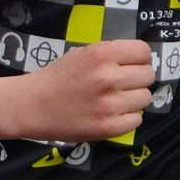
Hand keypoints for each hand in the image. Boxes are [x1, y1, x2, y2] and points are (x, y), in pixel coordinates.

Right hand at [17, 40, 155, 141]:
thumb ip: (111, 54)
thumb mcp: (82, 54)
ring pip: (145, 98)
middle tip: (121, 84)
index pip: (144, 52)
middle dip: (137, 79)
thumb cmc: (57, 77)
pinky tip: (111, 114)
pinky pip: (137, 120)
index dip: (139, 58)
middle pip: (148, 75)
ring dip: (133, 99)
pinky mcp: (108, 127)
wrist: (31, 105)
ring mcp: (109, 104)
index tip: (130, 65)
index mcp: (101, 54)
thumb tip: (141, 61)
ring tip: (114, 100)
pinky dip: (127, 118)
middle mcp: (108, 78)